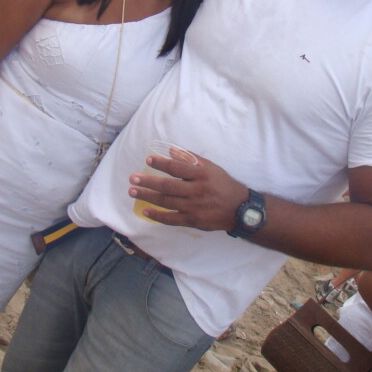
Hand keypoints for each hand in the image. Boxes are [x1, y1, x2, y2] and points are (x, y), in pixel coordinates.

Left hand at [129, 151, 246, 231]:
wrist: (238, 208)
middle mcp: (196, 190)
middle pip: (168, 186)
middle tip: (133, 178)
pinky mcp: (193, 220)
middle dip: (148, 181)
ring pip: (166, 201)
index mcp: (201, 175)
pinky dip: (158, 215)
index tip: (148, 160)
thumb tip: (170, 150)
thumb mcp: (210, 167)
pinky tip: (146, 211)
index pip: (177, 167)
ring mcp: (194, 207)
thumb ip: (190, 159)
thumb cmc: (223, 184)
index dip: (161, 163)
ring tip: (133, 192)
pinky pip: (171, 218)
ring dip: (147, 196)